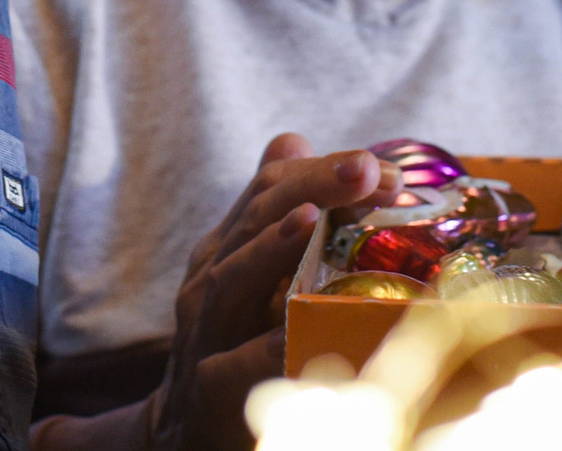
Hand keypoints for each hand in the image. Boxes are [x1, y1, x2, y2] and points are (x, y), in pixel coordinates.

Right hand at [145, 134, 397, 450]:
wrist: (182, 431)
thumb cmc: (234, 343)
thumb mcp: (250, 275)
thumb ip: (272, 214)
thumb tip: (294, 139)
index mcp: (226, 249)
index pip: (269, 189)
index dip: (322, 170)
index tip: (379, 168)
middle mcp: (209, 281)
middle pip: (254, 220)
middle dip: (311, 189)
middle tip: (366, 171)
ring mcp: (204, 333)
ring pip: (232, 280)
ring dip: (273, 248)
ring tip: (312, 219)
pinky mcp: (207, 389)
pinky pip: (234, 363)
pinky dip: (264, 346)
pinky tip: (296, 331)